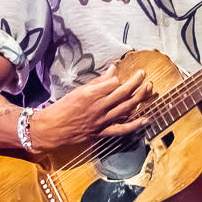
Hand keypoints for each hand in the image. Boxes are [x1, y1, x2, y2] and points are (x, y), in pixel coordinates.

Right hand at [31, 66, 152, 148]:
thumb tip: (112, 70)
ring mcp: (102, 120)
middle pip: (123, 93)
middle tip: (143, 74)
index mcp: (91, 94)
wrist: (53, 129)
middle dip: (135, 82)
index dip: (120, 77)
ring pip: (126, 107)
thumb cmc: (63, 108)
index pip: (113, 83)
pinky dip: (135, 124)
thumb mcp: (79, 90)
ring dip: (139, 97)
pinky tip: (146, 118)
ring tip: (149, 87)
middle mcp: (99, 107)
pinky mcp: (103, 131)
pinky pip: (122, 128)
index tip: (124, 73)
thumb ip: (98, 81)